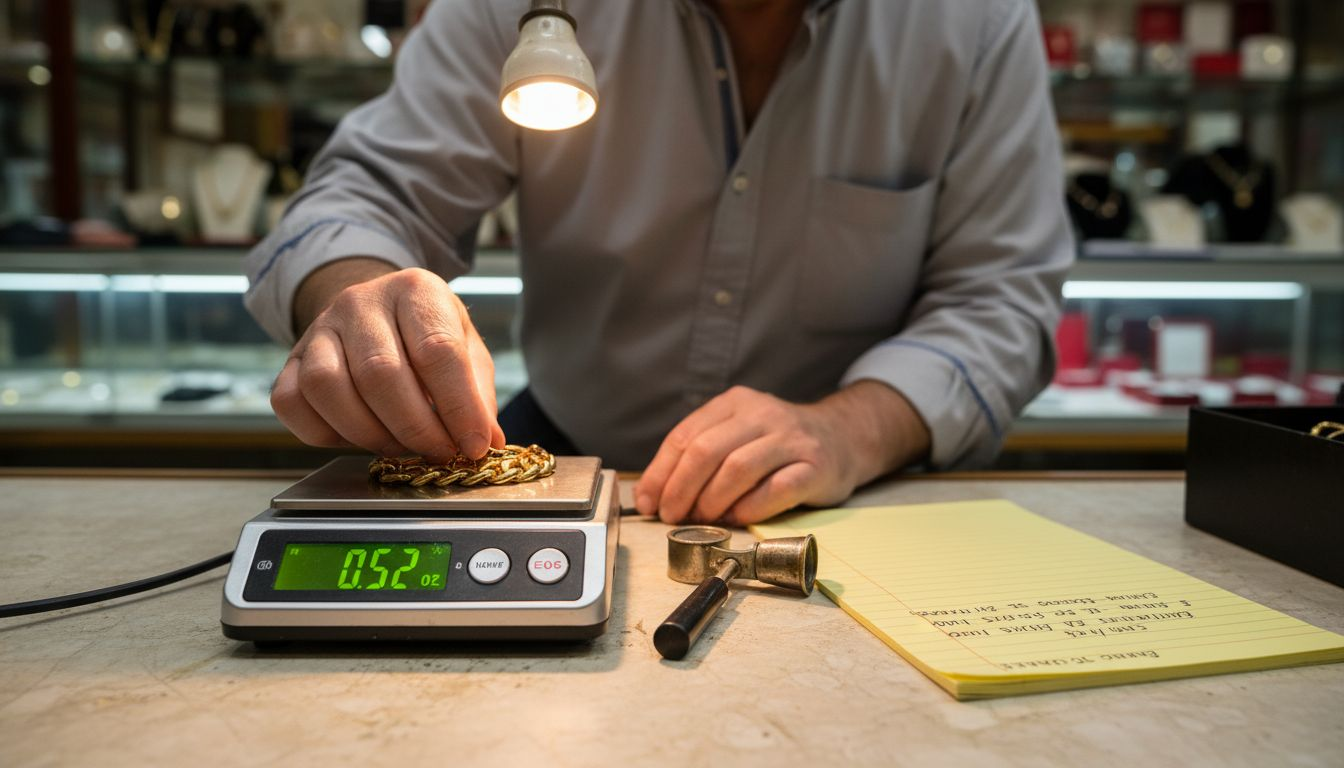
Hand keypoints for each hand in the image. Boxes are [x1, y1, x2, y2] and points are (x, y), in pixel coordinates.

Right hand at [271, 265, 504, 460]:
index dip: (458, 406)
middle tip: (439, 453)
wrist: (376, 312)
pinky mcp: (290, 360)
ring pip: (327, 387)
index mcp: (415, 290)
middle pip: (380, 373)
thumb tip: (484, 440)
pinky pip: (292, 403)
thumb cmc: (427, 335)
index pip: (436, 350)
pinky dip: (325, 434)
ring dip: (368, 433)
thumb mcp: (466, 349)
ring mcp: (319, 329)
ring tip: (399, 446)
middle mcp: (360, 302)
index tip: (474, 444)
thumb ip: (478, 394)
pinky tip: (357, 436)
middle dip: (416, 428)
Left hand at [634, 382, 930, 526]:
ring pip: (738, 468)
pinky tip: (737, 519)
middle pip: (707, 451)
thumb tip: (654, 496)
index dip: (660, 473)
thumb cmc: (778, 445)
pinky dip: (749, 508)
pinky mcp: (816, 466)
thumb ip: (700, 456)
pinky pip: (776, 489)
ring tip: (702, 520)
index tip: (648, 503)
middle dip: (681, 489)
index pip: (685, 436)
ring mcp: (792, 439)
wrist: (844, 437)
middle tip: (672, 516)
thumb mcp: (738, 434)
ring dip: (712, 501)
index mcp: (735, 403)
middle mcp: (762, 414)